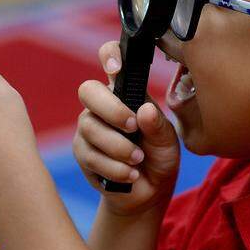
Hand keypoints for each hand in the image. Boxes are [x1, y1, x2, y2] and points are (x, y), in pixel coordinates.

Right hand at [73, 41, 180, 215]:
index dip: (109, 56)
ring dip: (118, 147)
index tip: (115, 69)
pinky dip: (115, 168)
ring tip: (138, 159)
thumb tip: (144, 110)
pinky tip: (130, 174)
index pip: (111, 60)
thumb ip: (158, 126)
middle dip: (111, 110)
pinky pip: (91, 156)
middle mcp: (102, 106)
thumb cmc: (159, 158)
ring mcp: (88, 129)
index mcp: (125, 92)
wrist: (149, 193)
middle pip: (88, 91)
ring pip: (90, 128)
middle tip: (132, 127)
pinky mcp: (82, 154)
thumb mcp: (167, 141)